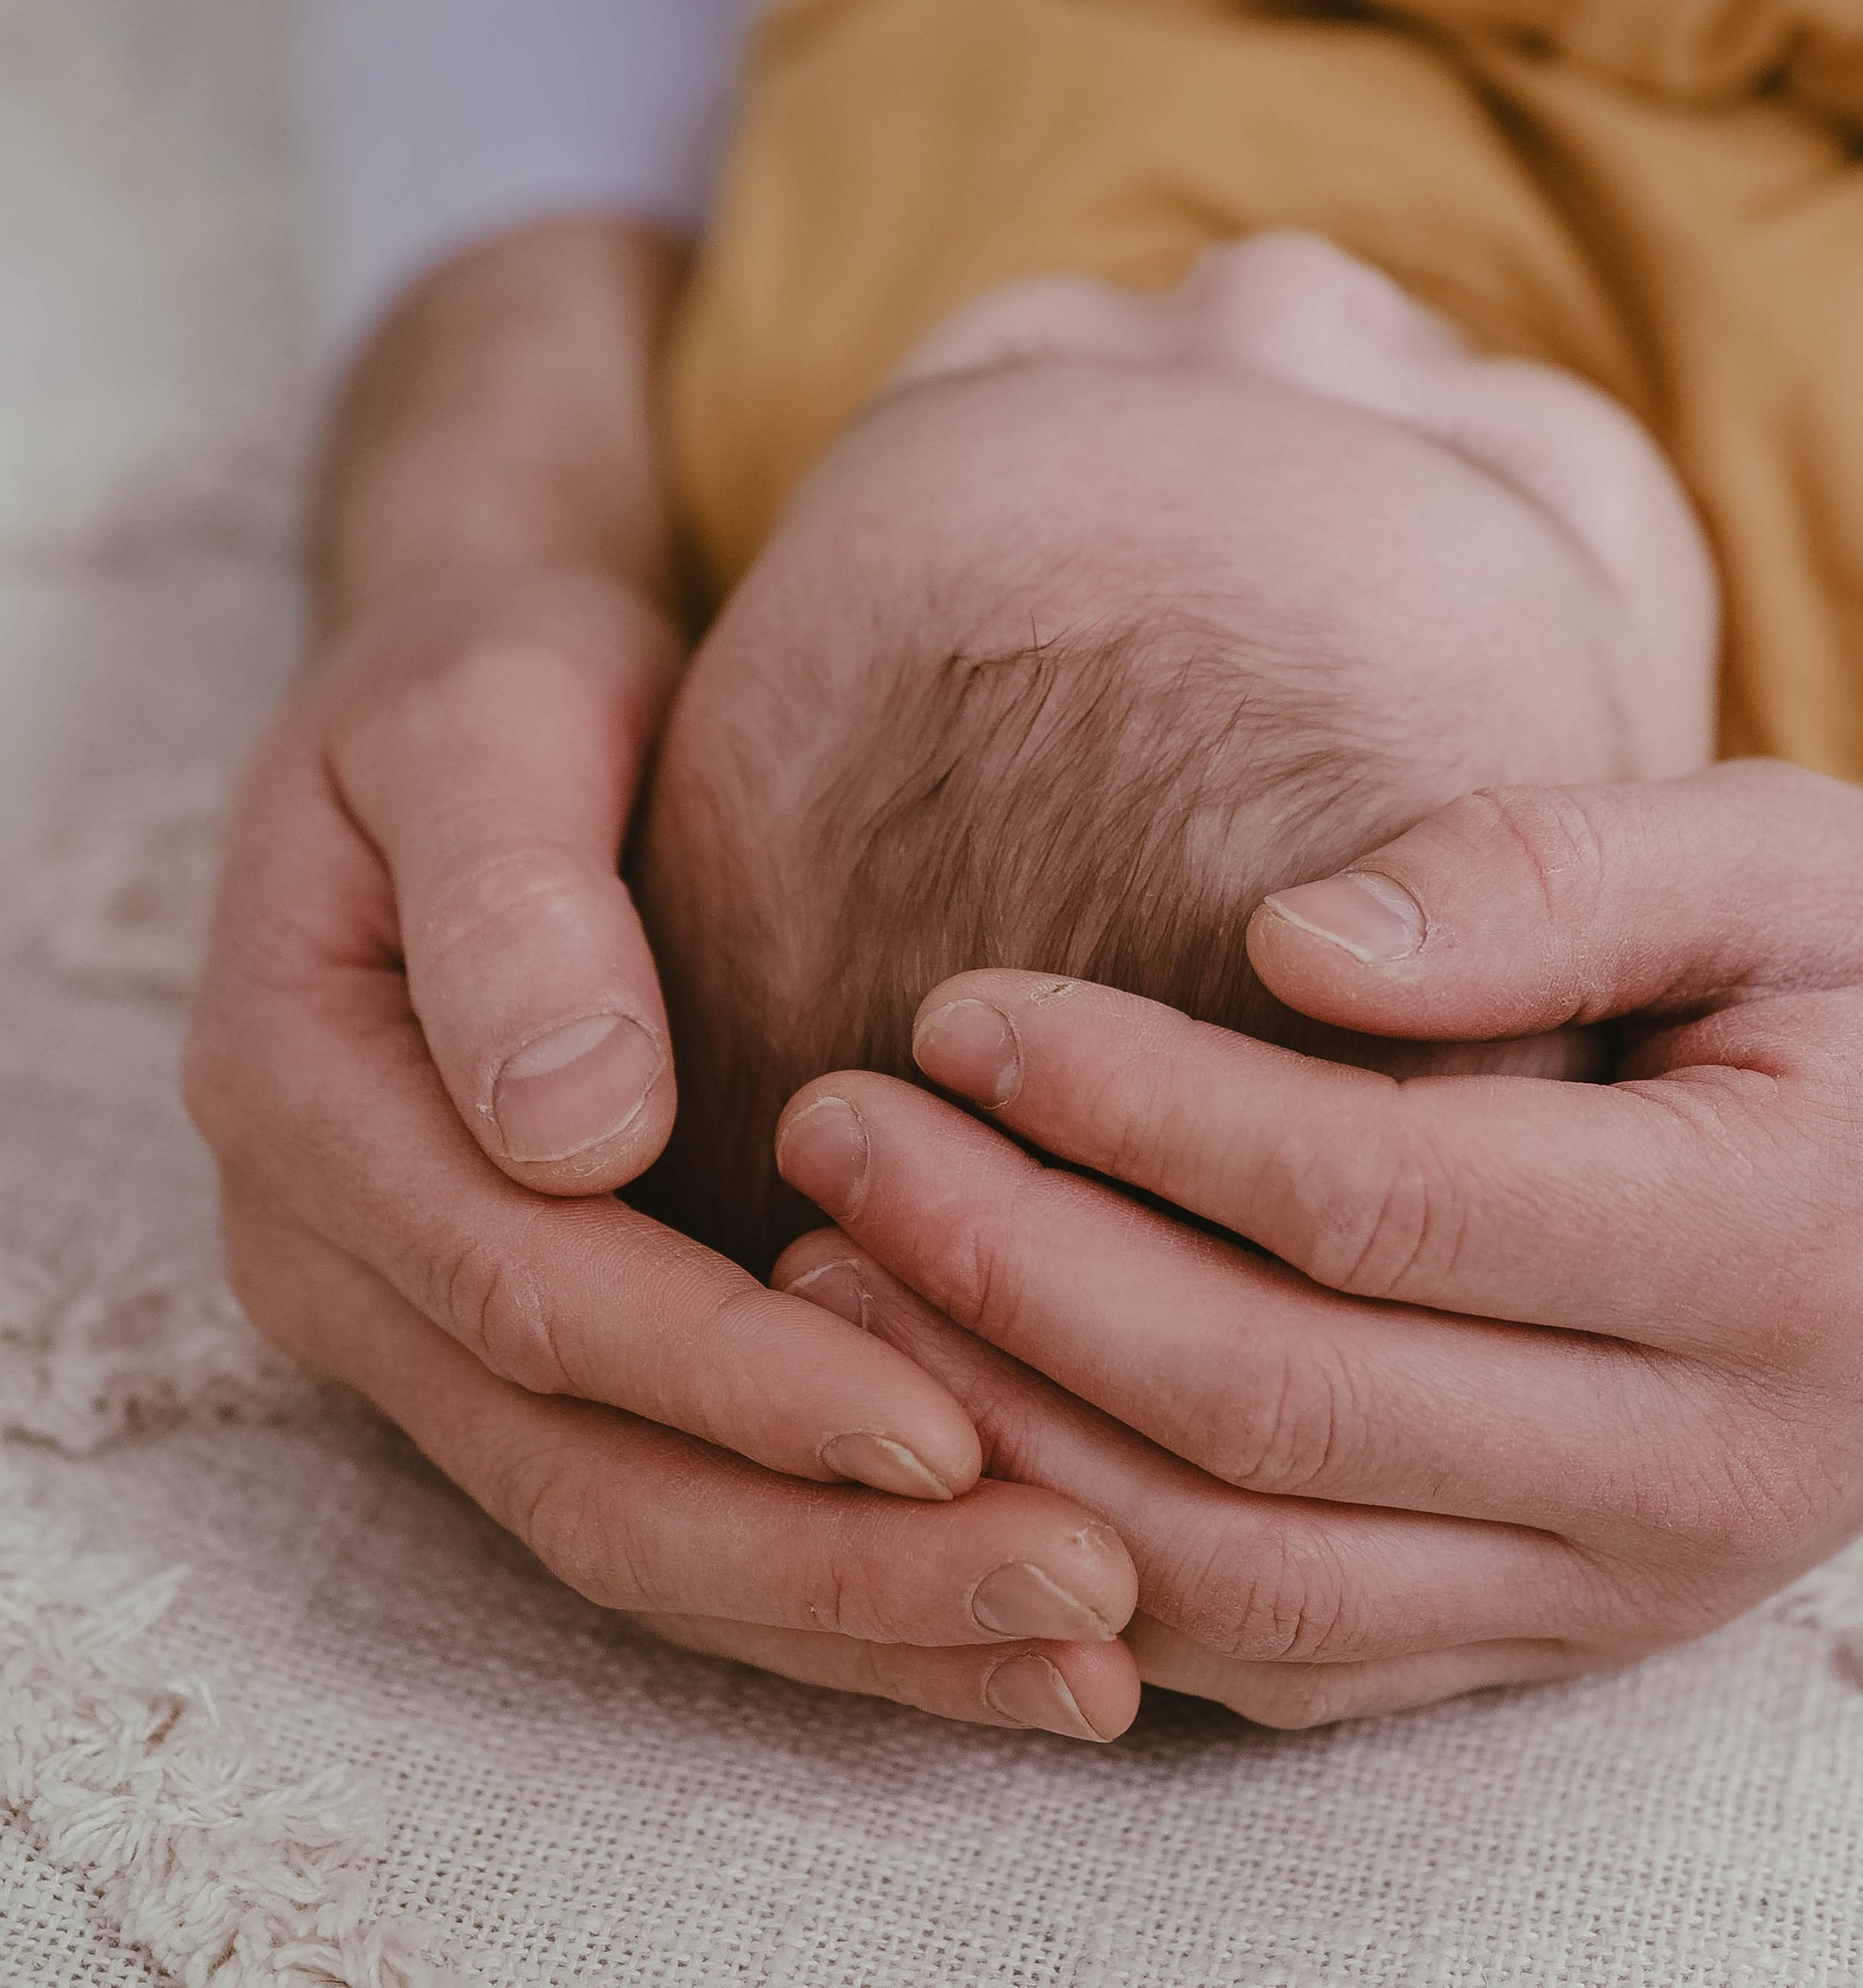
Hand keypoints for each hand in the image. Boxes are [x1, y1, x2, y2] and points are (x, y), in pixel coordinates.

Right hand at [186, 223, 1139, 1736]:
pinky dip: (839, 1586)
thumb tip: (571, 1131)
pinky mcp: (531, 1354)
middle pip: (589, 1472)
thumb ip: (511, 894)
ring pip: (636, 1533)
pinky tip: (1015, 1622)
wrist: (482, 706)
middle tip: (1087, 1587)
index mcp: (303, 1095)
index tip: (947, 1425)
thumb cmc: (500, 675)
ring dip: (859, 1614)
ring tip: (1096, 1649)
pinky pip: (674, 1510)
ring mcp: (422, 1325)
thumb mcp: (480, 704)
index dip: (738, 1379)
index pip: (531, 1296)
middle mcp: (340, 1252)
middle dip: (837, 1556)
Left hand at [770, 549, 1862, 1724]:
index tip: (949, 1002)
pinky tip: (973, 1447)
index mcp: (1763, 1240)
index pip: (1368, 1205)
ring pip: (1261, 1580)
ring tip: (835, 1281)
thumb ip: (1542, 871)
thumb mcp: (1782, 839)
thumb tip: (1278, 938)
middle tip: (823, 1129)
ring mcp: (1648, 1581)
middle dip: (1010, 1273)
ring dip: (1017, 1447)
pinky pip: (1316, 1661)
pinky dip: (1121, 1580)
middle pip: (1274, 1410)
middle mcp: (1705, 1461)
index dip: (1131, 1111)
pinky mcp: (1596, 1625)